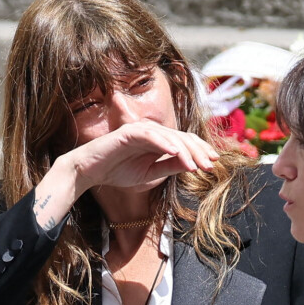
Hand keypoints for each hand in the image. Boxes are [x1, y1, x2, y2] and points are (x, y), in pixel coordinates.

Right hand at [68, 120, 218, 190]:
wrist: (90, 172)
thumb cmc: (117, 172)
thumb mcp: (150, 174)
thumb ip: (169, 167)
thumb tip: (192, 166)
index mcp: (158, 141)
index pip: (184, 143)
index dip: (200, 151)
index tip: (213, 163)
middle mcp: (152, 132)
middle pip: (182, 138)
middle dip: (198, 152)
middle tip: (211, 166)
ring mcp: (141, 130)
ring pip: (170, 137)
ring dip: (185, 151)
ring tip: (196, 166)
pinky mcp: (128, 132)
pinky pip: (150, 136)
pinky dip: (164, 144)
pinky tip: (176, 153)